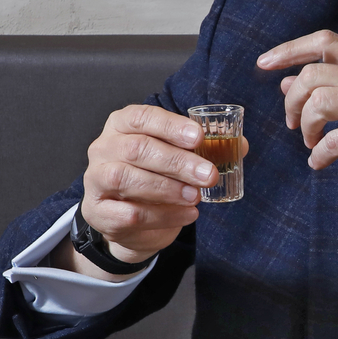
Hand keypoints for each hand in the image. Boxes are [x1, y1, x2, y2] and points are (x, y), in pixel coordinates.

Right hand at [55, 105, 241, 277]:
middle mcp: (104, 148)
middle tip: (209, 175)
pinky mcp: (99, 212)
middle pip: (138, 148)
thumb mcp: (177, 157)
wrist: (129, 221)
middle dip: (178, 162)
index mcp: (122, 125)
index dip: (171, 126)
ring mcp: (96, 180)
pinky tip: (187, 214)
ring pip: (126, 179)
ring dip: (168, 188)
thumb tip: (241, 145)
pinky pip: (129, 213)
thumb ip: (206, 149)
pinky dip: (163, 216)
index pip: (142, 117)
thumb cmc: (154, 177)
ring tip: (196, 196)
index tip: (199, 137)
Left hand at [257, 30, 337, 232]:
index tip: (264, 64)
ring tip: (312, 143)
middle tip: (295, 124)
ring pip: (321, 102)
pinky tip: (321, 162)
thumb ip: (331, 90)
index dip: (289, 50)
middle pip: (314, 75)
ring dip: (307, 128)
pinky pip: (334, 142)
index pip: (325, 42)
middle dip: (293, 102)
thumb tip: (287, 83)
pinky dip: (319, 155)